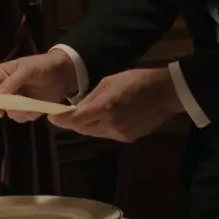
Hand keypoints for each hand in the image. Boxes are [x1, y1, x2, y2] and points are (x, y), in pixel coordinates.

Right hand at [0, 50, 77, 122]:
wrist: (63, 73)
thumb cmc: (42, 66)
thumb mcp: (27, 70)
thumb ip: (12, 82)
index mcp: (1, 74)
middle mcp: (6, 88)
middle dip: (8, 108)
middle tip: (19, 107)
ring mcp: (16, 99)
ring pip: (10, 112)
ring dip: (20, 113)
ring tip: (31, 107)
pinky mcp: (26, 107)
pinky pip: (22, 117)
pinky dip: (29, 115)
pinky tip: (37, 109)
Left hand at [48, 68, 183, 141]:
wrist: (166, 93)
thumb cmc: (137, 80)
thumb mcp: (110, 82)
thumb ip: (91, 97)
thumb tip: (77, 108)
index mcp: (105, 107)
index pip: (75, 119)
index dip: (61, 120)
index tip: (52, 118)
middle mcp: (110, 124)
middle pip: (82, 129)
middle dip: (73, 123)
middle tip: (66, 115)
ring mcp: (120, 134)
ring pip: (94, 133)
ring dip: (87, 125)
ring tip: (86, 115)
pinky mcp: (128, 138)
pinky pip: (107, 135)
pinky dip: (101, 128)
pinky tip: (105, 118)